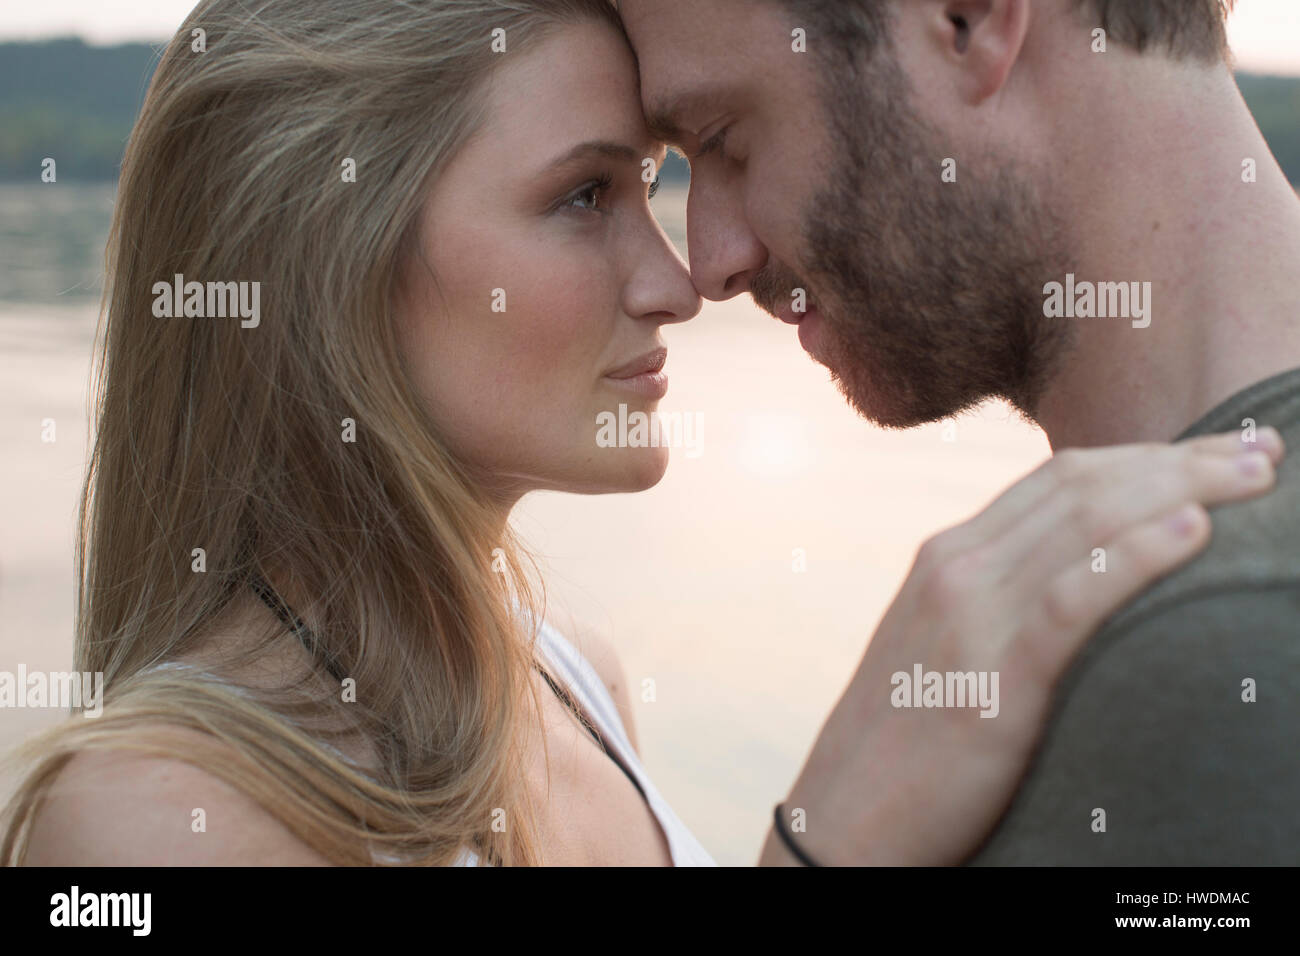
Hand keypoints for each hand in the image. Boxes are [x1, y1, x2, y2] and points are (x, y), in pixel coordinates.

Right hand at [773, 427, 1284, 864]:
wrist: (845, 813)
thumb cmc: (906, 737)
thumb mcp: (943, 644)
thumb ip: (998, 599)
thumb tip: (1082, 579)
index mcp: (947, 556)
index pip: (1058, 479)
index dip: (1145, 457)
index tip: (1215, 453)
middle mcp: (955, 567)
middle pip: (1082, 486)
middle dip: (1181, 461)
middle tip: (1262, 450)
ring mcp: (968, 615)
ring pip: (1086, 524)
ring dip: (1183, 490)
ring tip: (1256, 478)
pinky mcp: (990, 677)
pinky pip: (1071, 600)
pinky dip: (1136, 558)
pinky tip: (1193, 533)